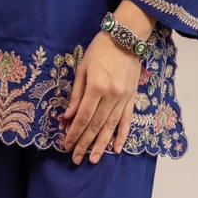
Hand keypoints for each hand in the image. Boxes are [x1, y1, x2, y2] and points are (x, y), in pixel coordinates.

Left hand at [59, 31, 142, 164]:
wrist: (126, 37)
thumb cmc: (100, 50)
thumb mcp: (82, 68)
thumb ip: (76, 94)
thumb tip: (68, 117)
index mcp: (96, 87)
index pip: (82, 117)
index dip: (74, 133)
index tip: (66, 145)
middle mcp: (111, 95)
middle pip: (95, 125)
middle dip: (84, 144)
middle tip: (75, 159)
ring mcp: (123, 98)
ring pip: (110, 127)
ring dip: (101, 145)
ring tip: (93, 159)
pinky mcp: (132, 98)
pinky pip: (127, 120)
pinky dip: (122, 135)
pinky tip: (117, 149)